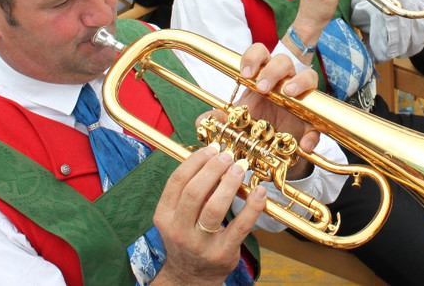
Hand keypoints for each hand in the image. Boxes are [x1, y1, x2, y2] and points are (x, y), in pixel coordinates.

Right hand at [152, 145, 265, 285]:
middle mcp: (179, 230)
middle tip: (228, 156)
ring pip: (215, 208)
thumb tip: (212, 157)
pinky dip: (252, 206)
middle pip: (195, 192)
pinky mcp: (222, 253)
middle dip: (214, 168)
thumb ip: (189, 190)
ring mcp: (200, 243)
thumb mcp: (177, 216)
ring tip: (240, 168)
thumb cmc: (188, 236)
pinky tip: (259, 192)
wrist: (190, 276)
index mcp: (164, 216)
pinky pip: (240, 226)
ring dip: (230, 183)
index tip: (212, 149)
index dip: (196, 161)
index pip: (177, 181)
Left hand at [197, 44, 320, 178]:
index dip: (253, 58)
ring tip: (288, 93)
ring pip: (309, 77)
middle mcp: (283, 82)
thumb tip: (201, 121)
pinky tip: (304, 144)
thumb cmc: (255, 124)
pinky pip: (318, 123)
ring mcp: (300, 99)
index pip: (260, 53)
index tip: (245, 75)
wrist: (273, 150)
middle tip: (263, 87)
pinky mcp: (312, 120)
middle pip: (284, 60)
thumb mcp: (236, 122)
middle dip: (273, 70)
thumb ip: (220, 120)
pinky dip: (313, 133)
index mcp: (262, 77)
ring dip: (300, 82)